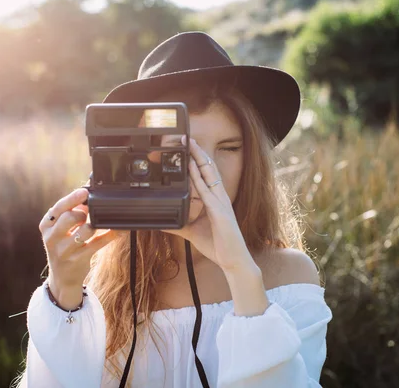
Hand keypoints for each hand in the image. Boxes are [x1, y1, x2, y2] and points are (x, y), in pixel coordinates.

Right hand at [39, 188, 118, 294]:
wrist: (62, 277)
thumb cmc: (64, 245)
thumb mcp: (60, 229)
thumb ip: (71, 210)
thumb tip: (87, 190)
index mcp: (46, 225)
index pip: (57, 208)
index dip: (72, 198)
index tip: (84, 191)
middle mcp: (52, 238)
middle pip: (69, 218)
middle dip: (82, 213)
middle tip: (87, 214)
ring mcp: (64, 251)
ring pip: (83, 232)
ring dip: (94, 225)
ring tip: (97, 223)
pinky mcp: (78, 260)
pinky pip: (97, 244)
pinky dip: (110, 235)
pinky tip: (118, 230)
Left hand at [163, 137, 253, 271]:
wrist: (233, 261)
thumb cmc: (218, 246)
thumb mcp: (192, 233)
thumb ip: (179, 225)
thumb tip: (164, 222)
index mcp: (214, 200)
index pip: (205, 175)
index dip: (197, 161)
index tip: (186, 149)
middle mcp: (219, 197)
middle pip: (208, 169)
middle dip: (198, 153)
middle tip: (187, 137)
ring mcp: (220, 203)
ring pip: (209, 174)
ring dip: (199, 158)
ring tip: (190, 144)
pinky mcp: (220, 211)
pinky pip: (207, 191)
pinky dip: (199, 177)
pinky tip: (192, 167)